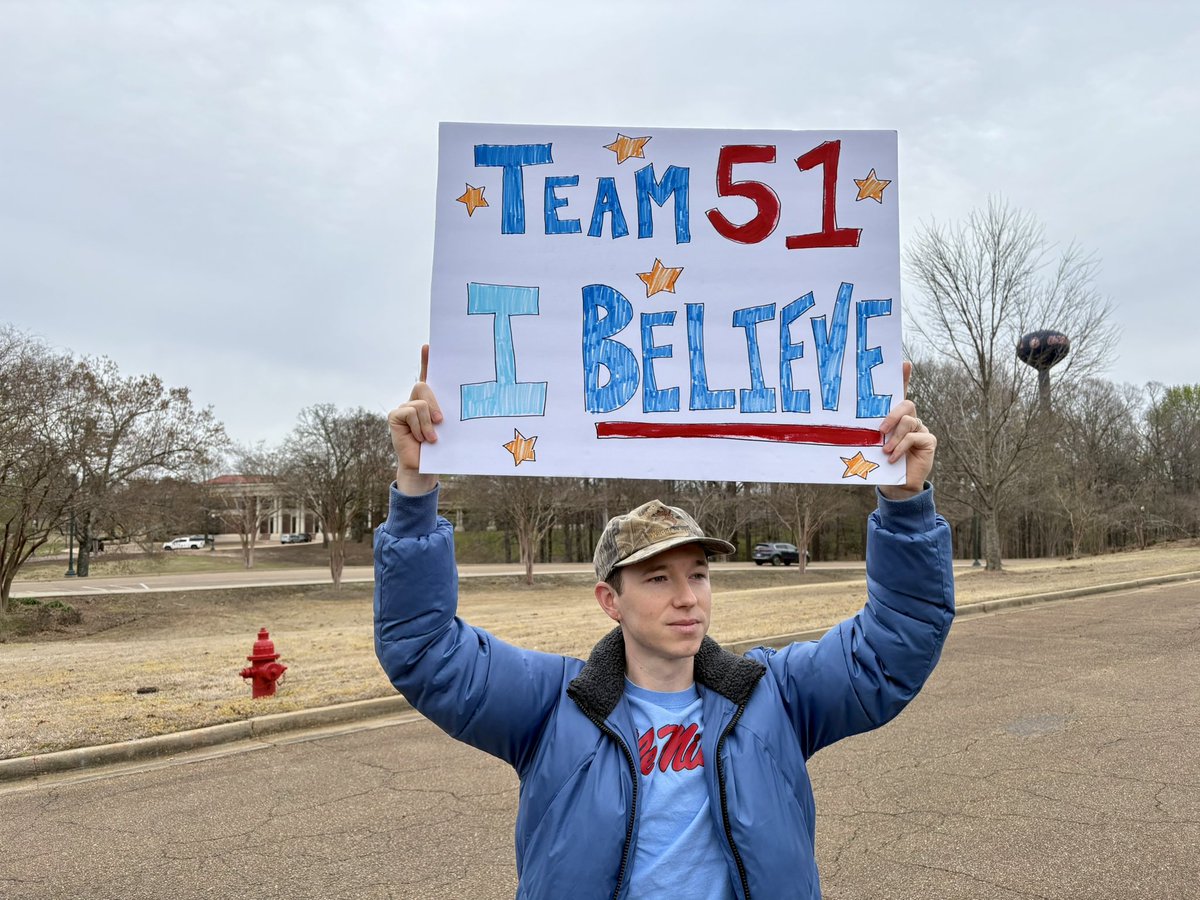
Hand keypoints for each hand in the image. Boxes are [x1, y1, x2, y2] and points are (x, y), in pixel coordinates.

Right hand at [388, 344, 442, 495]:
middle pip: (424, 386)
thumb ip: (445, 412)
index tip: (429, 346)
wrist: (424, 466)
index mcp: (430, 400)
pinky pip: (410, 412)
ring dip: (428, 423)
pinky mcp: (395, 416)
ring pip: (420, 403)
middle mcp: (415, 400)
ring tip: (432, 438)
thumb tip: (448, 408)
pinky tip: (421, 439)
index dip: (426, 360)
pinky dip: (419, 427)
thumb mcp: (446, 426)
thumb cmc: (439, 446)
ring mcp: (403, 407)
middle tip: (442, 421)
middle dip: (435, 404)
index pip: (427, 375)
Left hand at [878, 361, 935, 499]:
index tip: (904, 363)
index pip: (900, 393)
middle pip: (906, 404)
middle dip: (892, 415)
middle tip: (881, 430)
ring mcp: (921, 429)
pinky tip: (892, 458)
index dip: (904, 378)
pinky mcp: (928, 441)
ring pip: (909, 421)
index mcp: (895, 417)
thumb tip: (845, 426)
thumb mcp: (871, 444)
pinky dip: (901, 447)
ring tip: (885, 451)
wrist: (896, 485)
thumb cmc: (880, 462)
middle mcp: (910, 419)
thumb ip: (869, 432)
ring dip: (894, 437)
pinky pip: (914, 437)